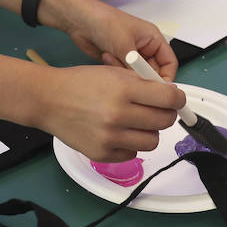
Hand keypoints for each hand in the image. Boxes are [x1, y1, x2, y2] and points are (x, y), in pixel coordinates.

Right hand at [35, 65, 183, 161]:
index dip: (178, 98)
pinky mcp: (102, 154)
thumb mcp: (113, 72)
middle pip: (164, 121)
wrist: (48, 100)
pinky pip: (133, 152)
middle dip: (165, 114)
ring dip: (149, 131)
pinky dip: (131, 143)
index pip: (168, 98)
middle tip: (157, 109)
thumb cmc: (80, 82)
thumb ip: (142, 83)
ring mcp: (110, 137)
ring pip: (152, 141)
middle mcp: (118, 114)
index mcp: (123, 89)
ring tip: (136, 121)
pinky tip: (119, 131)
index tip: (176, 99)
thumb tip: (170, 95)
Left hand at [64, 0, 179, 80]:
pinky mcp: (119, 61)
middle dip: (142, 76)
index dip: (166, 78)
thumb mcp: (125, 44)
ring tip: (114, 58)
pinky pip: (124, 75)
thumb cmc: (104, 21)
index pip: (169, 63)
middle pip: (153, 72)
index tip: (158, 90)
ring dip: (126, 72)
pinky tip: (107, 58)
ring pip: (137, 76)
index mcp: (153, 38)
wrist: (80, 21)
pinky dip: (117, 71)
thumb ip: (138, 67)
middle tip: (132, 78)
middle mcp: (144, 48)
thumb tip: (147, 84)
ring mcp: (131, 55)